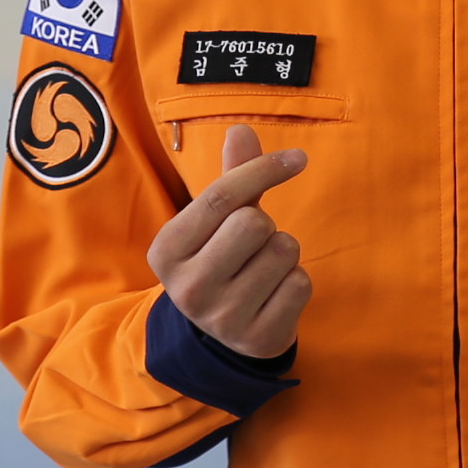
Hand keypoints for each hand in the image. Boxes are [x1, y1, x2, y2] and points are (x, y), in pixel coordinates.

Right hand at [146, 123, 310, 357]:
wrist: (223, 334)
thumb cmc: (222, 260)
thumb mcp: (216, 222)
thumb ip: (232, 179)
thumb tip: (241, 130)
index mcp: (166, 250)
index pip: (221, 197)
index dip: (263, 169)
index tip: (298, 158)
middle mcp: (187, 288)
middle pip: (254, 223)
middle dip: (266, 224)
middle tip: (254, 243)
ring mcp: (221, 318)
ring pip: (283, 251)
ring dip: (284, 253)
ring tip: (262, 271)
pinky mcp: (257, 338)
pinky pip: (300, 284)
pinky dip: (296, 282)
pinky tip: (274, 295)